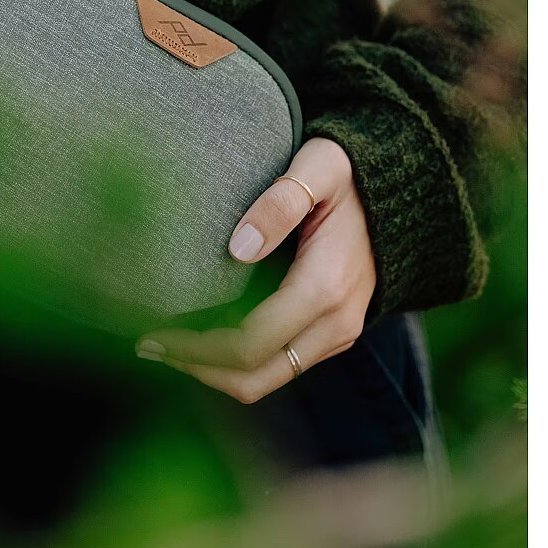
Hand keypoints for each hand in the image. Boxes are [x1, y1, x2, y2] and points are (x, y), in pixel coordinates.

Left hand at [136, 137, 376, 402]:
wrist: (401, 189)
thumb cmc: (348, 171)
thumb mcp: (318, 168)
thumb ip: (279, 202)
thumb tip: (238, 248)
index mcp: (325, 288)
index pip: (249, 342)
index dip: (194, 346)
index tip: (150, 330)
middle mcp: (336, 324)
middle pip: (254, 378)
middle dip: (195, 367)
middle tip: (146, 343)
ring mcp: (337, 335)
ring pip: (265, 380)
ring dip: (211, 369)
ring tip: (165, 343)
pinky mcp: (331, 335)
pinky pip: (278, 366)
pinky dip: (235, 361)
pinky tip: (200, 335)